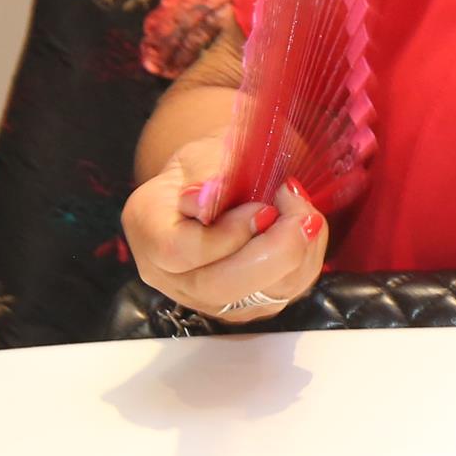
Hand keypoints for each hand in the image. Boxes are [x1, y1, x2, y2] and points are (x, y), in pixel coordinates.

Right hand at [120, 137, 328, 323]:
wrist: (221, 179)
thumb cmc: (212, 163)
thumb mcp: (206, 151)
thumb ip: (208, 172)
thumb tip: (204, 200)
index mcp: (148, 228)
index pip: (179, 252)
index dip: (228, 234)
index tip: (264, 206)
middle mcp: (167, 273)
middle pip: (219, 287)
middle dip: (275, 252)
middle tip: (302, 214)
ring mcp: (203, 296)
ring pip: (259, 298)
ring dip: (299, 254)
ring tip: (303, 213)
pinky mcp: (242, 303)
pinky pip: (284, 292)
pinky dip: (307, 260)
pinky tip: (305, 229)